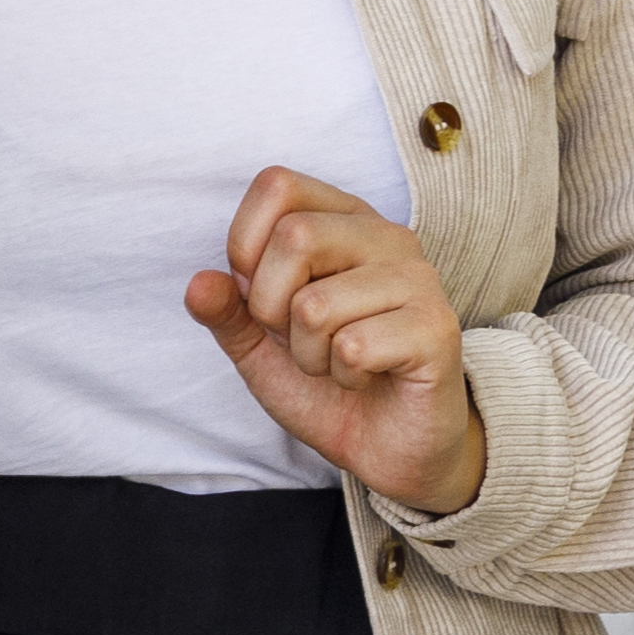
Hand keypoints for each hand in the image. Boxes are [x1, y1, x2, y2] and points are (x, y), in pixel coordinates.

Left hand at [187, 167, 487, 516]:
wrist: (388, 448)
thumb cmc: (327, 385)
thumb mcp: (259, 346)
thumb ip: (227, 310)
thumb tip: (198, 285)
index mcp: (343, 220)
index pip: (277, 186)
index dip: (247, 247)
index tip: (263, 298)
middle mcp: (385, 236)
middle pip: (294, 236)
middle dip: (272, 307)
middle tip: (301, 338)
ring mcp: (417, 279)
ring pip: (316, 303)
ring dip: (309, 354)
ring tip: (339, 362)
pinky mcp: (435, 328)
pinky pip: (353, 346)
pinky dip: (343, 376)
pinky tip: (366, 378)